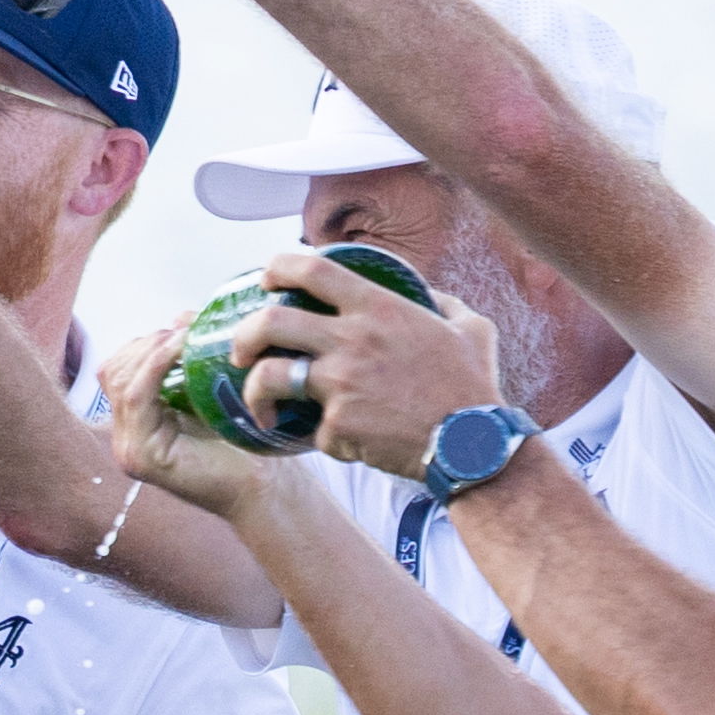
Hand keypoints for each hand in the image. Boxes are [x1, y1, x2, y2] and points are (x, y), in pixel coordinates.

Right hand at [101, 325, 285, 516]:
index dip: (143, 343)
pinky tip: (182, 349)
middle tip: (183, 330)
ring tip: (185, 337)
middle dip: (146, 344)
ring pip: (120, 380)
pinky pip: (136, 397)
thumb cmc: (243, 440)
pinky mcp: (141, 456)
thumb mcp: (207, 390)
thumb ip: (189, 359)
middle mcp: (125, 439)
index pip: (117, 370)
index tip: (179, 328)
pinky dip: (156, 365)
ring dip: (152, 350)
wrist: (264, 484)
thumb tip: (181, 316)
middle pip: (112, 371)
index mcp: (136, 424)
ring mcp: (129, 449)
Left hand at [234, 250, 505, 480]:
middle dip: (243, 335)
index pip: (312, 269)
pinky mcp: (337, 427)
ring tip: (263, 408)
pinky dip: (326, 439)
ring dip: (255, 394)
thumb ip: (442, 305)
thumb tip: (429, 295)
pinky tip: (346, 444)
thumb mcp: (469, 329)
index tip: (266, 281)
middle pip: (269, 323)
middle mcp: (351, 340)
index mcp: (379, 309)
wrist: (473, 445)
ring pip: (269, 378)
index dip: (278, 268)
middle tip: (240, 351)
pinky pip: (314, 431)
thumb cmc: (473, 386)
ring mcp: (340, 385)